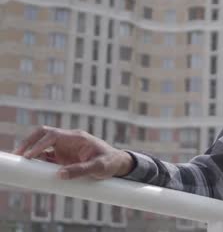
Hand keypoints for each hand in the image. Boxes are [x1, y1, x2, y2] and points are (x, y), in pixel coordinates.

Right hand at [12, 126, 133, 179]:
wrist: (117, 164)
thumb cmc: (110, 162)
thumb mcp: (98, 167)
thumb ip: (80, 170)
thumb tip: (59, 174)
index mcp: (77, 137)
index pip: (53, 136)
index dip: (39, 144)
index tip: (30, 156)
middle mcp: (69, 140)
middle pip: (43, 135)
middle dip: (29, 142)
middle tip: (18, 155)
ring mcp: (65, 148)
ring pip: (43, 145)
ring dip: (32, 151)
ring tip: (21, 163)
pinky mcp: (64, 157)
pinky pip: (47, 156)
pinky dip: (38, 160)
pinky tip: (33, 168)